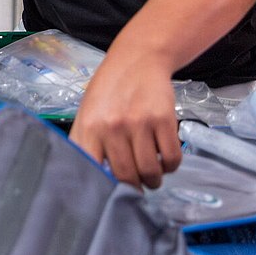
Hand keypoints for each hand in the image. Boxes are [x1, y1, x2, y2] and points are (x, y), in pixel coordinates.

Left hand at [68, 52, 181, 189]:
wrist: (136, 60)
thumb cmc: (108, 90)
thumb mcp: (87, 112)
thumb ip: (84, 142)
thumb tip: (84, 176)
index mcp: (90, 127)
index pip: (93, 170)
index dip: (103, 188)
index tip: (111, 193)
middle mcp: (113, 126)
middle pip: (126, 177)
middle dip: (134, 187)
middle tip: (137, 183)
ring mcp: (139, 123)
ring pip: (150, 172)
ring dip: (154, 179)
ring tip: (151, 173)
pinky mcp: (164, 120)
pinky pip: (171, 159)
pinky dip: (170, 166)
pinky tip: (163, 158)